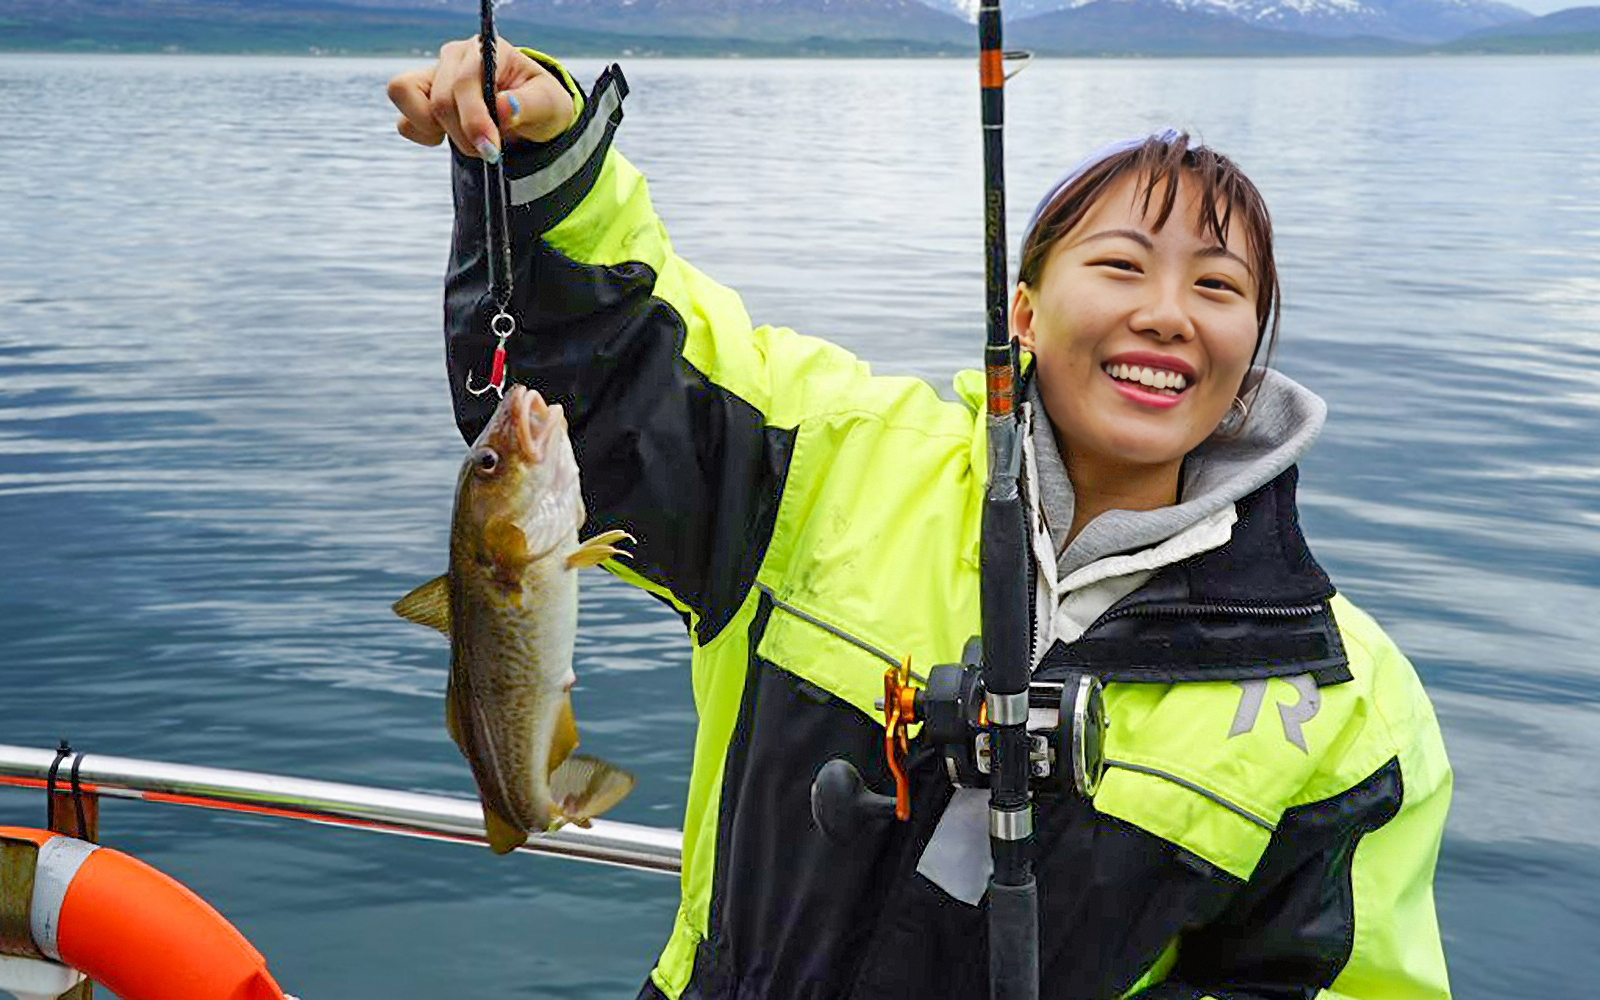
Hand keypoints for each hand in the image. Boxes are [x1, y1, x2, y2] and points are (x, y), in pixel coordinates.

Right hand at [387, 36, 575, 160]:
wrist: (529, 116)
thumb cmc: (539, 105)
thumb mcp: (549, 105)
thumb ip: (529, 105)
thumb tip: (504, 108)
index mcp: (486, 50)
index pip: (465, 82)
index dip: (474, 119)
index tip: (490, 148)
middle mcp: (454, 56)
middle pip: (440, 100)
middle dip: (465, 136)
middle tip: (489, 152)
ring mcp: (432, 75)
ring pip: (407, 97)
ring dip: (438, 131)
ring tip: (469, 140)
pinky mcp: (418, 98)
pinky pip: (404, 121)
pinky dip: (424, 136)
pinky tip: (450, 136)